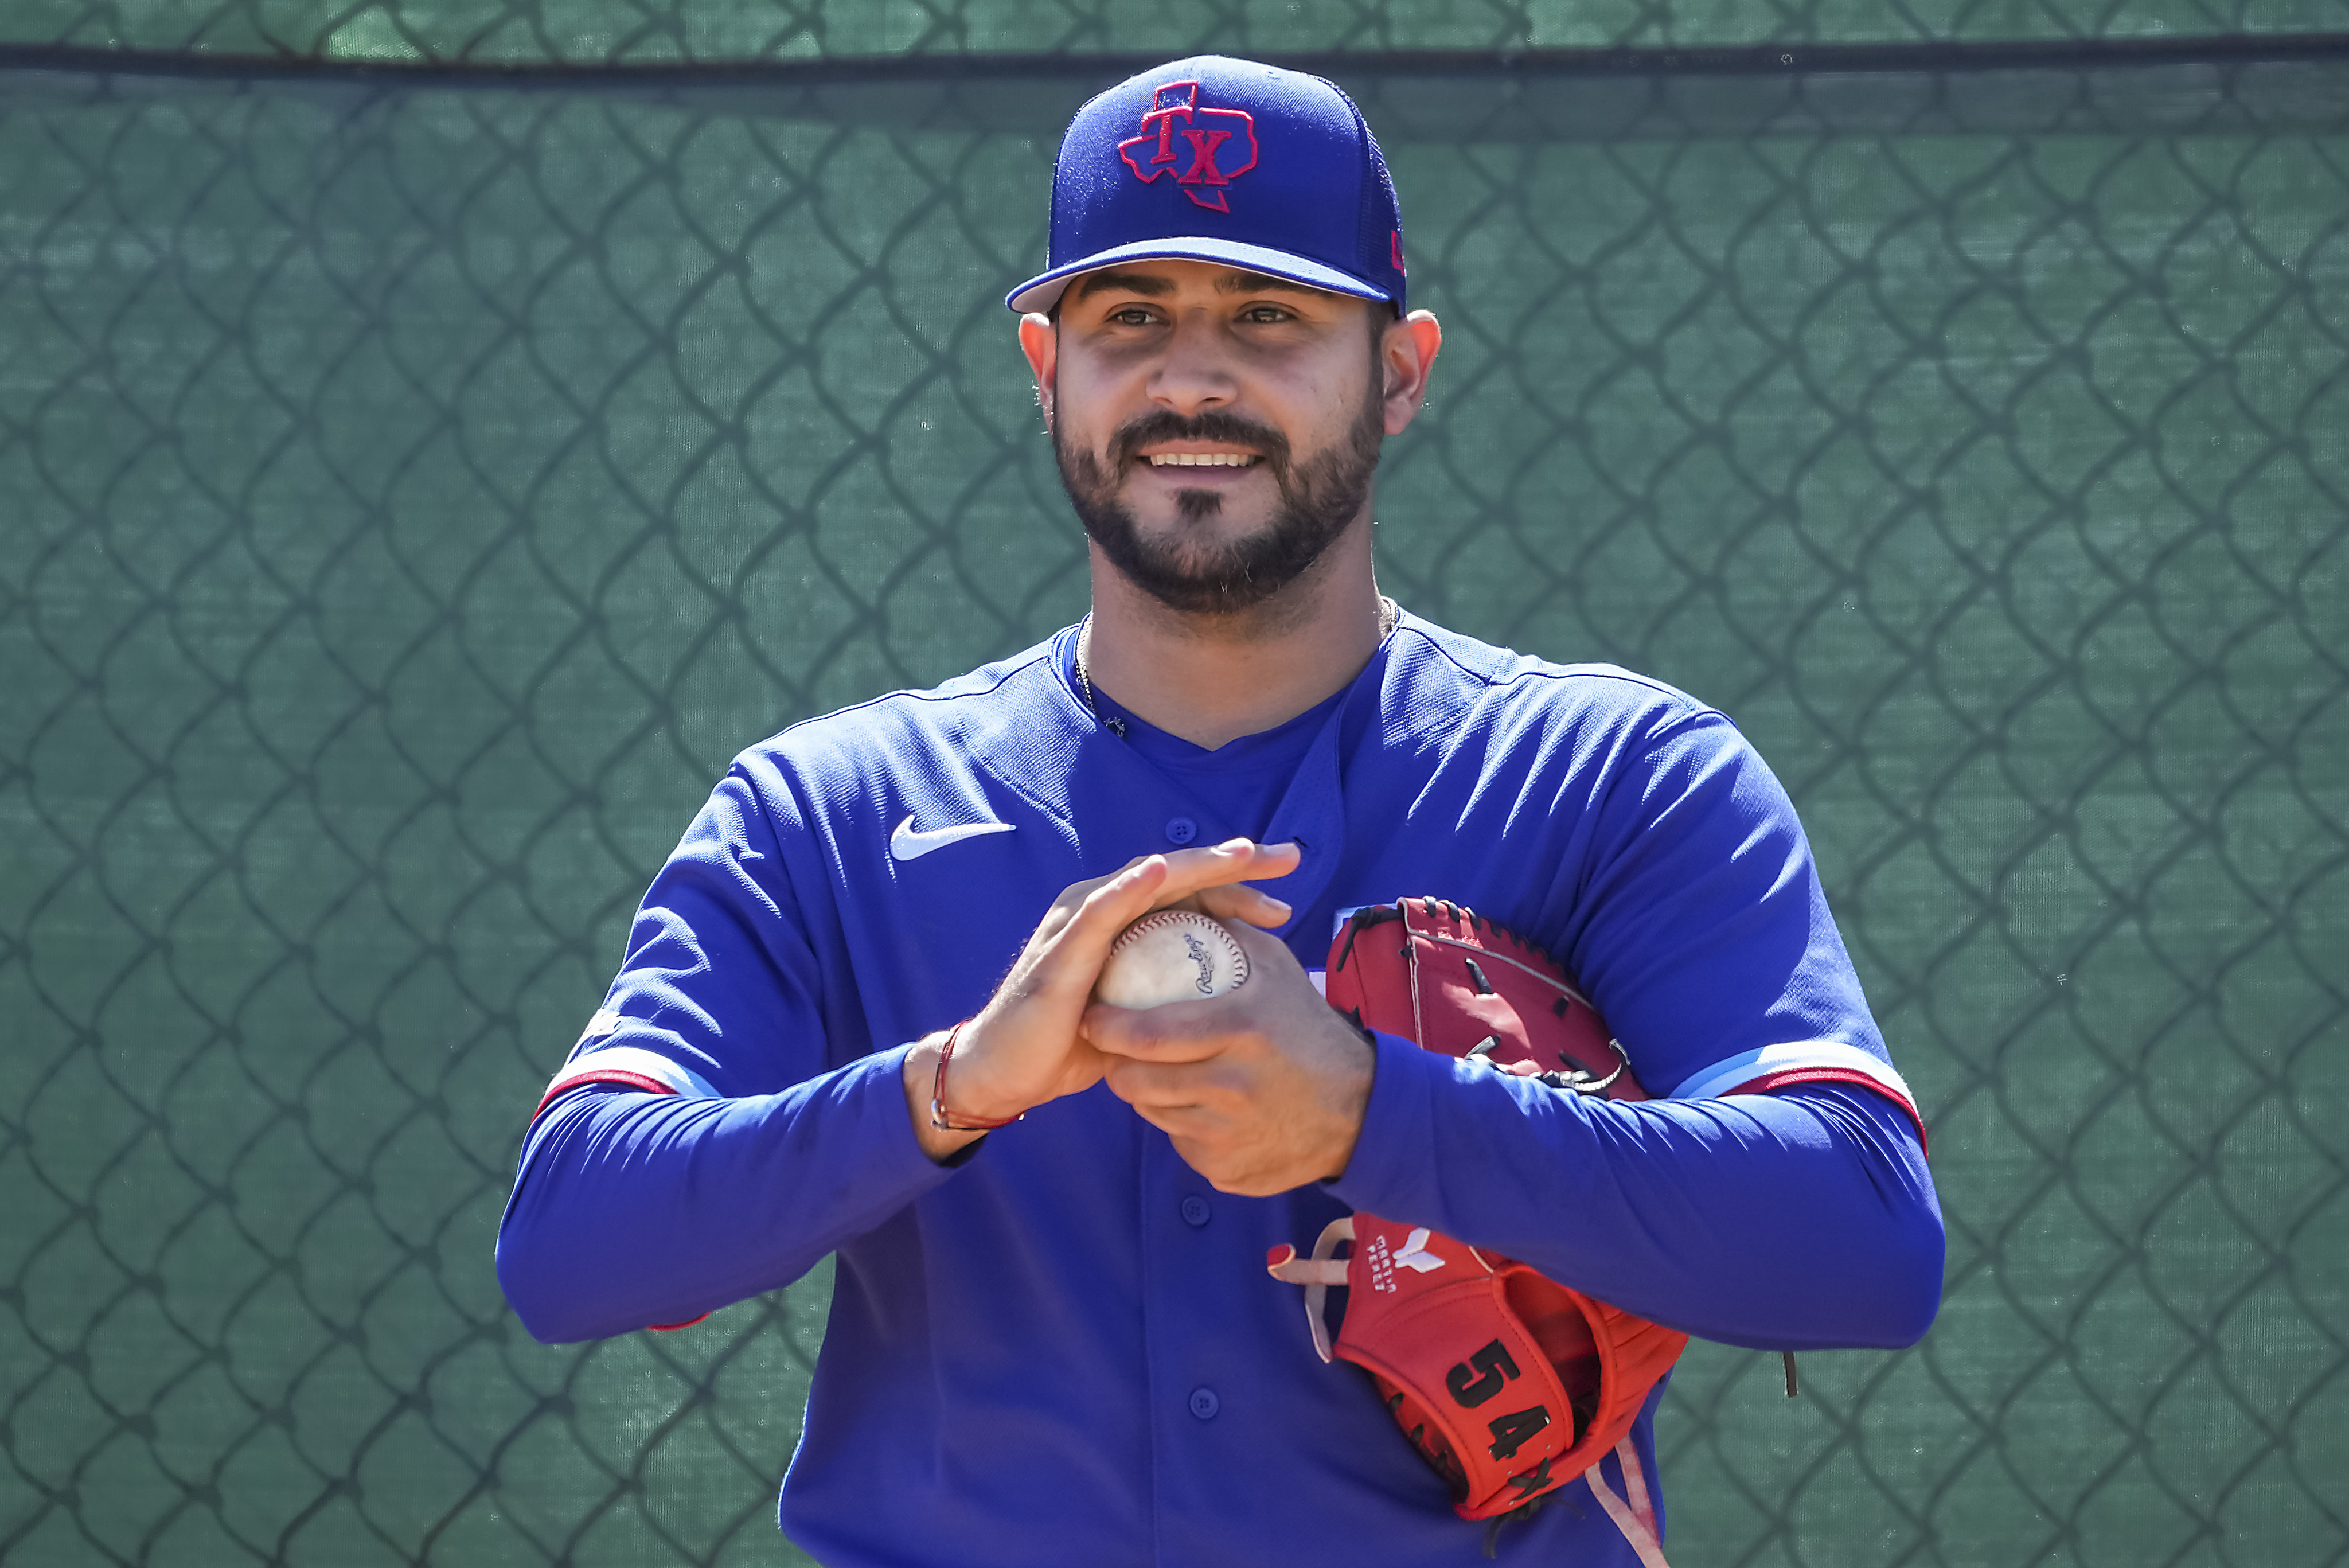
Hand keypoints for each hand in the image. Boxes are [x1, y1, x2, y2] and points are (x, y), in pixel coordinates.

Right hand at [904, 839, 1299, 1160]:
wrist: (1005, 1073)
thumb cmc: (1069, 1044)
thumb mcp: (1136, 1018)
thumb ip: (1169, 999)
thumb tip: (1224, 1010)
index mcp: (1124, 922)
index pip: (1190, 893)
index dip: (1239, 891)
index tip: (1286, 905)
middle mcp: (1103, 907)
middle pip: (1180, 873)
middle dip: (1237, 863)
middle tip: (1291, 857)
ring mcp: (1080, 920)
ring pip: (1149, 879)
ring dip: (1197, 863)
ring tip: (1242, 853)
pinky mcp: (1061, 945)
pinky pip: (1099, 909)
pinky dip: (1130, 887)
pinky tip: (1161, 870)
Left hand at [1083, 922, 1375, 1194]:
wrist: (1358, 1108)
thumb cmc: (1307, 1027)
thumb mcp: (1276, 968)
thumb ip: (1226, 929)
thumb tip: (1179, 893)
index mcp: (1239, 1028)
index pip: (1145, 1034)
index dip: (1106, 1027)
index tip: (1093, 1016)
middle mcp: (1231, 1084)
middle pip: (1135, 1082)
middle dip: (1115, 1063)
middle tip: (1114, 1048)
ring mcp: (1227, 1133)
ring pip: (1151, 1114)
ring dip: (1146, 1093)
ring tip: (1159, 1070)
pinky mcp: (1225, 1169)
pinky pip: (1178, 1143)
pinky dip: (1180, 1123)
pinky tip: (1198, 1105)